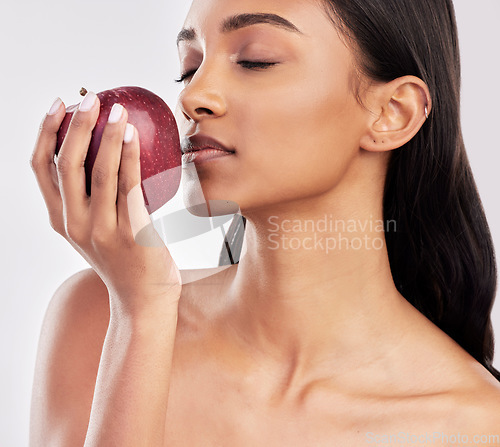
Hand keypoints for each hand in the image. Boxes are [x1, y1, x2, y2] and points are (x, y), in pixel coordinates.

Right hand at [30, 93, 181, 314]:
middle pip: (66, 164)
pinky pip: (128, 187)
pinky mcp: (130, 233)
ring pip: (98, 172)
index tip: (58, 105)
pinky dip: (129, 157)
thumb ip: (91, 199)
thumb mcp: (95, 229)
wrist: (142, 298)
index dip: (45, 133)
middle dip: (76, 126)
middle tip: (91, 99)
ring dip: (107, 135)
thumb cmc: (123, 258)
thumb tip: (104, 153)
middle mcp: (74, 223)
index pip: (41, 168)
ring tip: (118, 110)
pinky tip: (134, 136)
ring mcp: (101, 230)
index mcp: (60, 219)